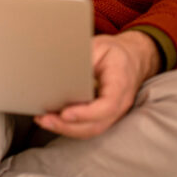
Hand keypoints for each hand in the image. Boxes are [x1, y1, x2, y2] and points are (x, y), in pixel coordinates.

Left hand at [34, 31, 160, 138]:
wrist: (132, 59)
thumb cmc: (114, 52)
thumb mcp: (100, 46)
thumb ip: (84, 58)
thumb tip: (62, 67)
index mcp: (120, 85)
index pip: (107, 106)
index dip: (86, 113)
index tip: (66, 113)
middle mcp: (119, 104)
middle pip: (96, 124)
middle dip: (69, 126)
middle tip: (45, 119)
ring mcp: (113, 113)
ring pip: (91, 129)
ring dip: (66, 129)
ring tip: (44, 121)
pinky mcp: (103, 115)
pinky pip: (88, 126)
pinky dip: (69, 126)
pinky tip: (52, 120)